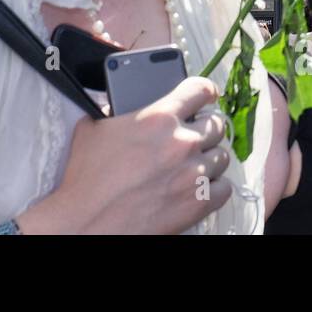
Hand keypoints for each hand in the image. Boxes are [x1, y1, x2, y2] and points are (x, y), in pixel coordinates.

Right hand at [16, 77, 231, 233]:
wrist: (89, 222)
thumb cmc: (87, 179)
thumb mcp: (92, 129)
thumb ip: (113, 111)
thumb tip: (116, 107)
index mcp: (159, 117)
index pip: (199, 90)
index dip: (205, 90)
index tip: (208, 95)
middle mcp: (182, 142)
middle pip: (217, 125)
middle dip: (206, 128)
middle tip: (193, 137)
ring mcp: (194, 173)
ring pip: (222, 156)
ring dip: (210, 158)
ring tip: (194, 165)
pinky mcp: (199, 202)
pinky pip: (225, 188)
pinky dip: (215, 186)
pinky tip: (200, 187)